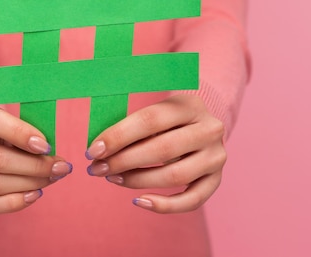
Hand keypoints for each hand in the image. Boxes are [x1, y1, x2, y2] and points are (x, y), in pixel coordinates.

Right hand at [0, 106, 72, 215]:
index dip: (19, 132)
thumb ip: (31, 132)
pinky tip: (35, 194)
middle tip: (60, 167)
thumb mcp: (18, 125)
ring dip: (30, 183)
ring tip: (52, 178)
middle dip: (34, 166)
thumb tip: (50, 152)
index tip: (45, 145)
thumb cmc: (9, 137)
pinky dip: (15, 202)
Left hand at [85, 94, 225, 212]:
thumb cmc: (167, 119)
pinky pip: (192, 200)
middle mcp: (209, 129)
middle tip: (97, 169)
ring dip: (138, 181)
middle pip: (162, 149)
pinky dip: (164, 206)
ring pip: (176, 176)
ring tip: (113, 179)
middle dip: (123, 161)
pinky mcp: (216, 180)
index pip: (150, 120)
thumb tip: (99, 148)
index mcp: (190, 104)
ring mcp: (216, 157)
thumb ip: (131, 124)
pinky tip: (139, 201)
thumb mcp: (155, 110)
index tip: (93, 150)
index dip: (119, 136)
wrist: (201, 126)